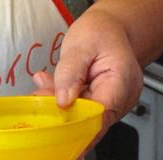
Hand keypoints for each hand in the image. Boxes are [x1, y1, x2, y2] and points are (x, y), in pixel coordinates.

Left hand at [32, 8, 143, 135]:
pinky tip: (52, 87)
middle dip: (61, 114)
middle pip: (89, 121)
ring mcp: (113, 106)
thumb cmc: (101, 33)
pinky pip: (79, 112)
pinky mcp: (101, 107)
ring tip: (45, 84)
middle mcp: (122, 99)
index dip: (75, 127)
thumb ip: (70, 73)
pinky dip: (63, 103)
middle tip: (40, 95)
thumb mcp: (81, 45)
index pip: (99, 117)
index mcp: (122, 83)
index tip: (52, 125)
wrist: (110, 30)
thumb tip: (63, 101)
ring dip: (59, 107)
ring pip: (81, 119)